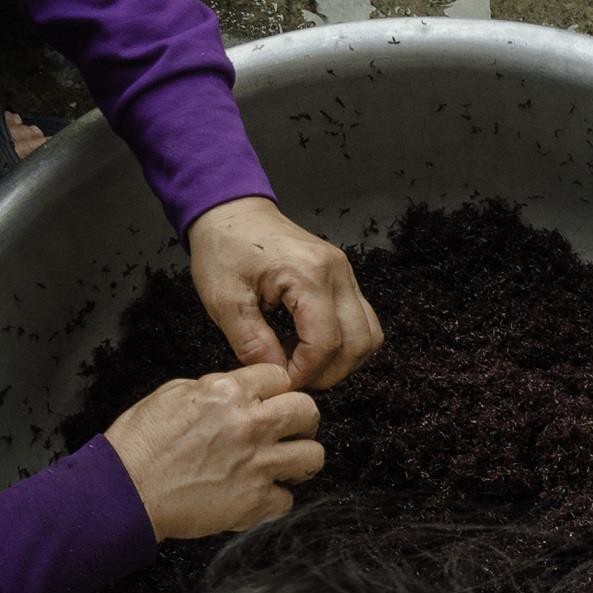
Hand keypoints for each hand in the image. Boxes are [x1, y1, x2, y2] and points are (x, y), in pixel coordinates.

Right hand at [103, 362, 322, 538]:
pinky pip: (287, 500)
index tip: (272, 400)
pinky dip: (274, 500)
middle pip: (308, 411)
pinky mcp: (253, 502)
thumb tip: (237, 390)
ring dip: (299, 460)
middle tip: (288, 430)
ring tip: (282, 464)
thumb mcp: (172, 394)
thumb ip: (213, 388)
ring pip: (312, 456)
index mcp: (228, 393)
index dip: (277, 389)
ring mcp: (256, 465)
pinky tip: (257, 494)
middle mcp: (249, 425)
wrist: (124, 491)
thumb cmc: (139, 445)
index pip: (280, 377)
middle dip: (301, 419)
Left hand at [189, 197, 380, 389]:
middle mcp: (337, 273)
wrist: (232, 211)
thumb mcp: (224, 300)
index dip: (305, 372)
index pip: (325, 343)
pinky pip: (361, 320)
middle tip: (294, 377)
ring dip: (342, 359)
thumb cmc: (224, 248)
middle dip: (328, 372)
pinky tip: (309, 343)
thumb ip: (252, 344)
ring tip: (304, 361)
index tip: (281, 381)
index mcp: (309, 275)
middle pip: (358, 343)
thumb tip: (278, 375)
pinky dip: (343, 341)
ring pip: (368, 334)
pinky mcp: (343, 277)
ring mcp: (346, 273)